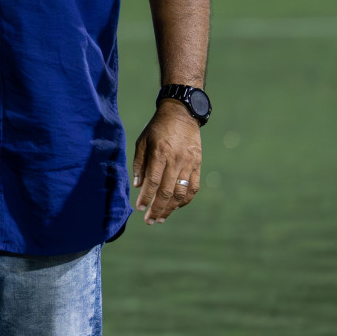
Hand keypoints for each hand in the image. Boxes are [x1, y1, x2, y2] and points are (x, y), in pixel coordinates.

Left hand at [131, 99, 202, 224]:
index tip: (139, 209)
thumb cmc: (157, 128)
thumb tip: (138, 186)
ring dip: (171, 208)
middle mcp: (176, 160)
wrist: (182, 114)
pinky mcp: (198, 165)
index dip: (146, 198)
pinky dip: (185, 200)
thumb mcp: (142, 141)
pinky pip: (193, 187)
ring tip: (161, 218)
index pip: (152, 181)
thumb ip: (140, 163)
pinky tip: (176, 206)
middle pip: (167, 191)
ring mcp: (189, 163)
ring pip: (181, 193)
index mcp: (160, 153)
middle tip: (149, 221)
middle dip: (157, 209)